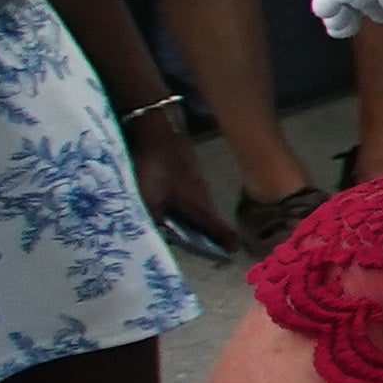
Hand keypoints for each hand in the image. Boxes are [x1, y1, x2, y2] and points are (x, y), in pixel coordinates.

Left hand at [125, 112, 231, 251]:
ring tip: (199, 230)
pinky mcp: (187, 172)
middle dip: (214, 232)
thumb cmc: (157, 168)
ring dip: (202, 219)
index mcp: (197, 204)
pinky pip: (192, 196)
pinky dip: (191, 206)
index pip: (214, 226)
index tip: (233, 250)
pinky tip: (181, 207)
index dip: (222, 239)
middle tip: (217, 245)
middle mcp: (202, 195)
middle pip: (210, 217)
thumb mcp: (149, 198)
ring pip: (201, 206)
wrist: (160, 132)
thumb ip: (154, 218)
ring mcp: (195, 181)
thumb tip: (159, 234)